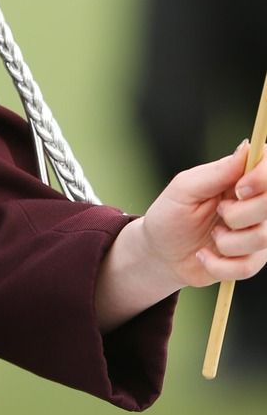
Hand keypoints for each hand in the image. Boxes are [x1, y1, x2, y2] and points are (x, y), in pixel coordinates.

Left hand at [96, 142, 266, 329]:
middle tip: (218, 212)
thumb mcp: (185, 188)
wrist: (160, 254)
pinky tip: (205, 256)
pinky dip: (218, 264)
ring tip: (211, 235)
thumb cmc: (170, 214)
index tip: (238, 189)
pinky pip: (247, 266)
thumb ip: (217, 172)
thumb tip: (247, 148)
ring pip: (262, 238)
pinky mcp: (251, 260)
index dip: (262, 179)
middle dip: (239, 215)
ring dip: (226, 241)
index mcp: (242, 179)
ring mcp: (257, 233)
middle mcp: (256, 205)